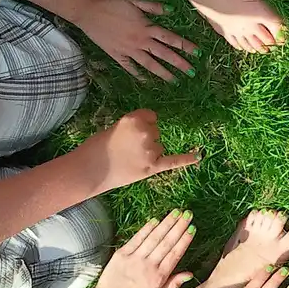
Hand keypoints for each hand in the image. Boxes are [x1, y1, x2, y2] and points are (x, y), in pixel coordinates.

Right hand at [73, 109, 201, 192]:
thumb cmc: (97, 147)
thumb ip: (135, 128)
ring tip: (128, 159)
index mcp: (135, 118)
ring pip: (159, 147)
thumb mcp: (116, 128)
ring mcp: (150, 149)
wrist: (89, 170)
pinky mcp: (152, 167)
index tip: (131, 133)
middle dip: (145, 139)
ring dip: (149, 153)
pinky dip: (187, 159)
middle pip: (156, 132)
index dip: (143, 125)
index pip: (151, 117)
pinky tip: (199, 156)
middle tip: (125, 149)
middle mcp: (146, 132)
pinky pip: (174, 161)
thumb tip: (152, 130)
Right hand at [75, 0, 198, 82]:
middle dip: (179, 64)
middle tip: (191, 73)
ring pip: (149, 64)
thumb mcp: (134, 0)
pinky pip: (129, 67)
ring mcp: (128, 50)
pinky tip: (146, 81)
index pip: (170, 38)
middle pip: (163, 54)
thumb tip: (171, 11)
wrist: (87, 10)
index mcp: (146, 27)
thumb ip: (153, 7)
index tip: (197, 53)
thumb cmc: (110, 1)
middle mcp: (140, 41)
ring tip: (174, 81)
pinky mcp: (116, 55)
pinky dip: (138, 74)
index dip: (185, 46)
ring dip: (163, 73)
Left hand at [93, 209, 196, 287]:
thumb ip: (174, 285)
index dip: (184, 240)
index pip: (175, 254)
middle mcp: (149, 265)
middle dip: (178, 226)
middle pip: (167, 242)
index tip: (192, 228)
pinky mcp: (122, 254)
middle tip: (187, 214)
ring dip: (166, 223)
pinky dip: (147, 228)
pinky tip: (156, 220)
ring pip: (154, 237)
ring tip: (176, 212)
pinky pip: (137, 238)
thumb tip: (190, 274)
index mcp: (159, 277)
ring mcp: (135, 258)